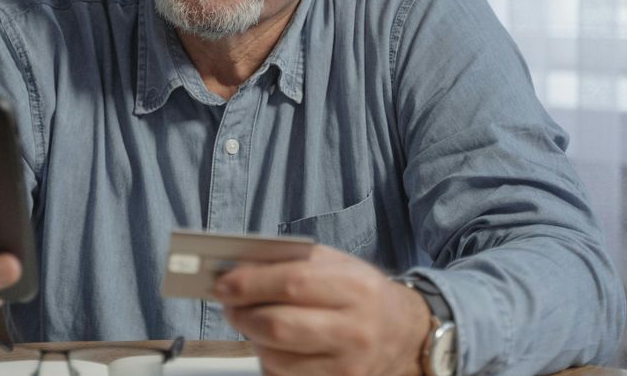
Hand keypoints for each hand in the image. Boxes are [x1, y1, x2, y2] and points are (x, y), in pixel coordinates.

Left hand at [214, 245, 430, 375]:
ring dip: (252, 339)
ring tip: (252, 322)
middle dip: (242, 314)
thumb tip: (239, 267)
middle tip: (229, 303)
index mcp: (355, 288)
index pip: (292, 284)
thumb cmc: (363, 294)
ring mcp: (346, 365)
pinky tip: (273, 344)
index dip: (250, 284)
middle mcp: (354, 330)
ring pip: (275, 358)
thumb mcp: (337, 264)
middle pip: (278, 326)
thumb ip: (291, 261)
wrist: (403, 333)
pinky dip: (269, 360)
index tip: (223, 283)